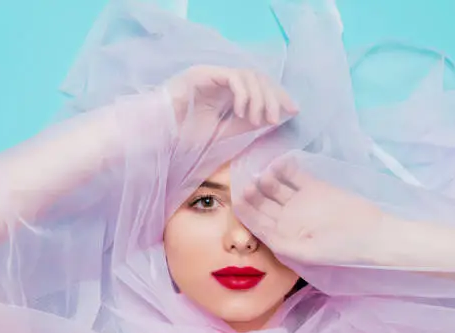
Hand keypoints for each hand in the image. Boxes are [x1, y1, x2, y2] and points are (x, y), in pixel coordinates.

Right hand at [165, 65, 297, 128]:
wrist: (161, 136)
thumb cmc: (186, 135)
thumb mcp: (225, 132)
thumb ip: (247, 123)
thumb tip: (273, 117)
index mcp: (228, 91)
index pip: (260, 85)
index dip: (278, 95)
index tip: (293, 110)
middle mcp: (221, 79)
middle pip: (259, 77)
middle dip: (273, 97)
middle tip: (276, 118)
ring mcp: (212, 74)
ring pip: (249, 75)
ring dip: (260, 98)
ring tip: (258, 120)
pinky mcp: (203, 74)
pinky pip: (233, 78)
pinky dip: (243, 95)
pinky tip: (242, 112)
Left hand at [235, 158, 390, 265]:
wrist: (373, 234)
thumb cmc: (341, 249)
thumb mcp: (308, 253)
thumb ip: (283, 245)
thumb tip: (261, 234)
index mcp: (282, 235)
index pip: (256, 222)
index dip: (246, 211)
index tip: (238, 200)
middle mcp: (286, 217)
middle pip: (263, 202)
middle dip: (254, 193)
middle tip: (249, 185)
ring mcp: (298, 201)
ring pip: (275, 187)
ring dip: (268, 179)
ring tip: (266, 174)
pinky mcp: (313, 187)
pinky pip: (294, 175)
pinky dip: (286, 167)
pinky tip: (281, 162)